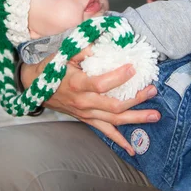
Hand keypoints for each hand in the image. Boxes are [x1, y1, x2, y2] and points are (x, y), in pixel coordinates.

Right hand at [21, 45, 159, 155]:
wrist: (35, 86)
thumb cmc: (52, 68)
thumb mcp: (65, 53)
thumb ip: (85, 49)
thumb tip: (104, 42)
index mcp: (77, 84)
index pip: (101, 84)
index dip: (119, 77)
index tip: (133, 67)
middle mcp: (83, 102)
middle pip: (113, 105)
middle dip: (136, 99)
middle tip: (152, 90)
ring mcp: (86, 113)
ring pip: (114, 120)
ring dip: (136, 118)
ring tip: (155, 115)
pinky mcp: (87, 120)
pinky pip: (105, 132)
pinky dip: (119, 141)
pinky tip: (133, 148)